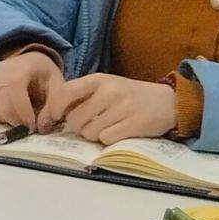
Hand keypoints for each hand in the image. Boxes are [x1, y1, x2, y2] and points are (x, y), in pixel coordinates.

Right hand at [0, 48, 58, 126]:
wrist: (28, 61)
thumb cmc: (43, 74)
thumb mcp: (57, 84)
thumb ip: (53, 105)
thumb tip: (42, 127)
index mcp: (19, 69)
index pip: (15, 93)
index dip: (24, 114)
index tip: (35, 125)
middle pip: (2, 107)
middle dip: (18, 121)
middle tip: (29, 124)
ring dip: (8, 121)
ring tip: (20, 116)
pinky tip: (10, 113)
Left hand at [44, 72, 180, 143]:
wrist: (168, 101)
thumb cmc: (129, 95)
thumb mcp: (105, 86)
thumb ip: (81, 95)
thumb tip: (50, 114)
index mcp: (98, 79)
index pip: (64, 93)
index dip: (53, 109)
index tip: (54, 118)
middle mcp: (109, 91)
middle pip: (74, 119)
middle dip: (78, 127)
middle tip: (91, 124)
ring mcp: (122, 108)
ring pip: (89, 132)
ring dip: (93, 135)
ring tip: (106, 127)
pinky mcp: (134, 124)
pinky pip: (106, 139)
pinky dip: (108, 140)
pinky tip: (118, 132)